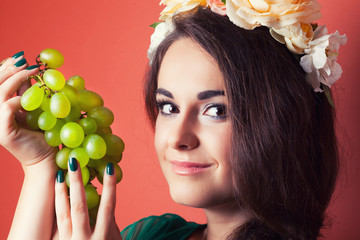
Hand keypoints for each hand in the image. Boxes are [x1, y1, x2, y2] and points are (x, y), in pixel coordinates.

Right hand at [0, 53, 56, 168]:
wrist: (46, 158)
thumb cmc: (42, 133)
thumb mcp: (35, 108)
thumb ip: (29, 92)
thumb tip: (31, 71)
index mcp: (0, 107)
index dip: (4, 68)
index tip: (19, 57)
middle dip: (8, 69)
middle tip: (24, 61)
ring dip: (15, 79)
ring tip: (31, 71)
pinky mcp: (3, 132)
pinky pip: (7, 109)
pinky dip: (18, 99)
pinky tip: (31, 95)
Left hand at [55, 159, 121, 239]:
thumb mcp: (112, 239)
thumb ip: (109, 223)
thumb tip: (105, 200)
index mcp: (102, 237)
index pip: (107, 206)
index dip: (109, 186)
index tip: (109, 166)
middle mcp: (84, 239)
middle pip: (79, 206)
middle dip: (77, 182)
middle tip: (74, 161)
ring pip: (62, 214)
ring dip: (60, 192)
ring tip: (59, 174)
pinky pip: (54, 224)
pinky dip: (54, 208)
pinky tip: (51, 194)